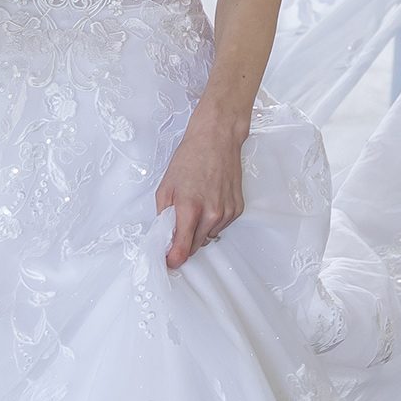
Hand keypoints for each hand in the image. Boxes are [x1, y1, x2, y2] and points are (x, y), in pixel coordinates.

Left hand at [157, 106, 245, 270]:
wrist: (217, 139)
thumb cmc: (191, 158)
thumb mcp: (166, 186)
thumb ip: (163, 215)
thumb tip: (165, 236)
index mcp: (189, 208)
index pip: (182, 249)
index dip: (173, 259)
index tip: (168, 261)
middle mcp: (211, 214)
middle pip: (195, 246)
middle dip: (184, 241)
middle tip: (178, 223)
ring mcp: (226, 213)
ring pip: (208, 237)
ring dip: (199, 230)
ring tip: (196, 205)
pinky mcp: (237, 210)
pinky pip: (220, 227)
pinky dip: (212, 220)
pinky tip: (209, 201)